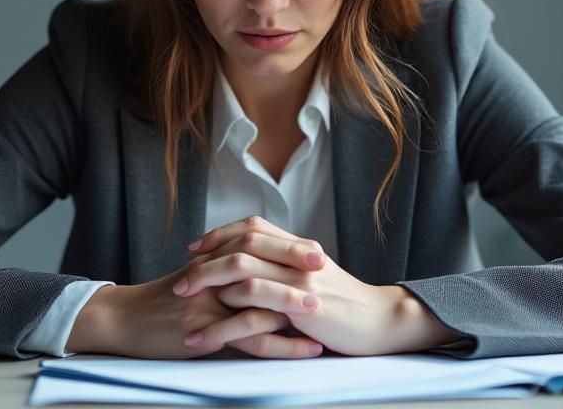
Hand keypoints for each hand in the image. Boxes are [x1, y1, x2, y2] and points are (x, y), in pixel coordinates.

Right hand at [67, 252, 324, 358]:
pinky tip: (304, 349)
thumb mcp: (194, 281)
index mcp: (213, 261)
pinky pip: (249, 338)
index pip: (256, 245)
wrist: (123, 321)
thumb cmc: (162, 304)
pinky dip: (281, 345)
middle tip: (327, 268)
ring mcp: (208, 303)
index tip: (317, 251)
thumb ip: (224, 274)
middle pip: (260, 264)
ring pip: (258, 301)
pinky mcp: (204, 330)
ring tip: (324, 315)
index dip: (286, 247)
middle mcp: (213, 276)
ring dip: (293, 307)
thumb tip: (260, 276)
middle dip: (295, 266)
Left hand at [177, 215, 460, 355]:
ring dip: (205, 284)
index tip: (196, 248)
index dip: (221, 234)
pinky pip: (253, 304)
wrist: (382, 321)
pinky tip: (204, 335)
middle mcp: (296, 256)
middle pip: (240, 243)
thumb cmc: (348, 305)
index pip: (253, 226)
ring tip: (181, 302)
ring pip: (241, 269)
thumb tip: (259, 270)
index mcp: (300, 247)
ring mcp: (297, 279)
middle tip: (179, 277)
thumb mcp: (317, 279)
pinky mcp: (300, 306)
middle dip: (205, 260)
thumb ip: (290, 269)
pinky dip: (223, 320)